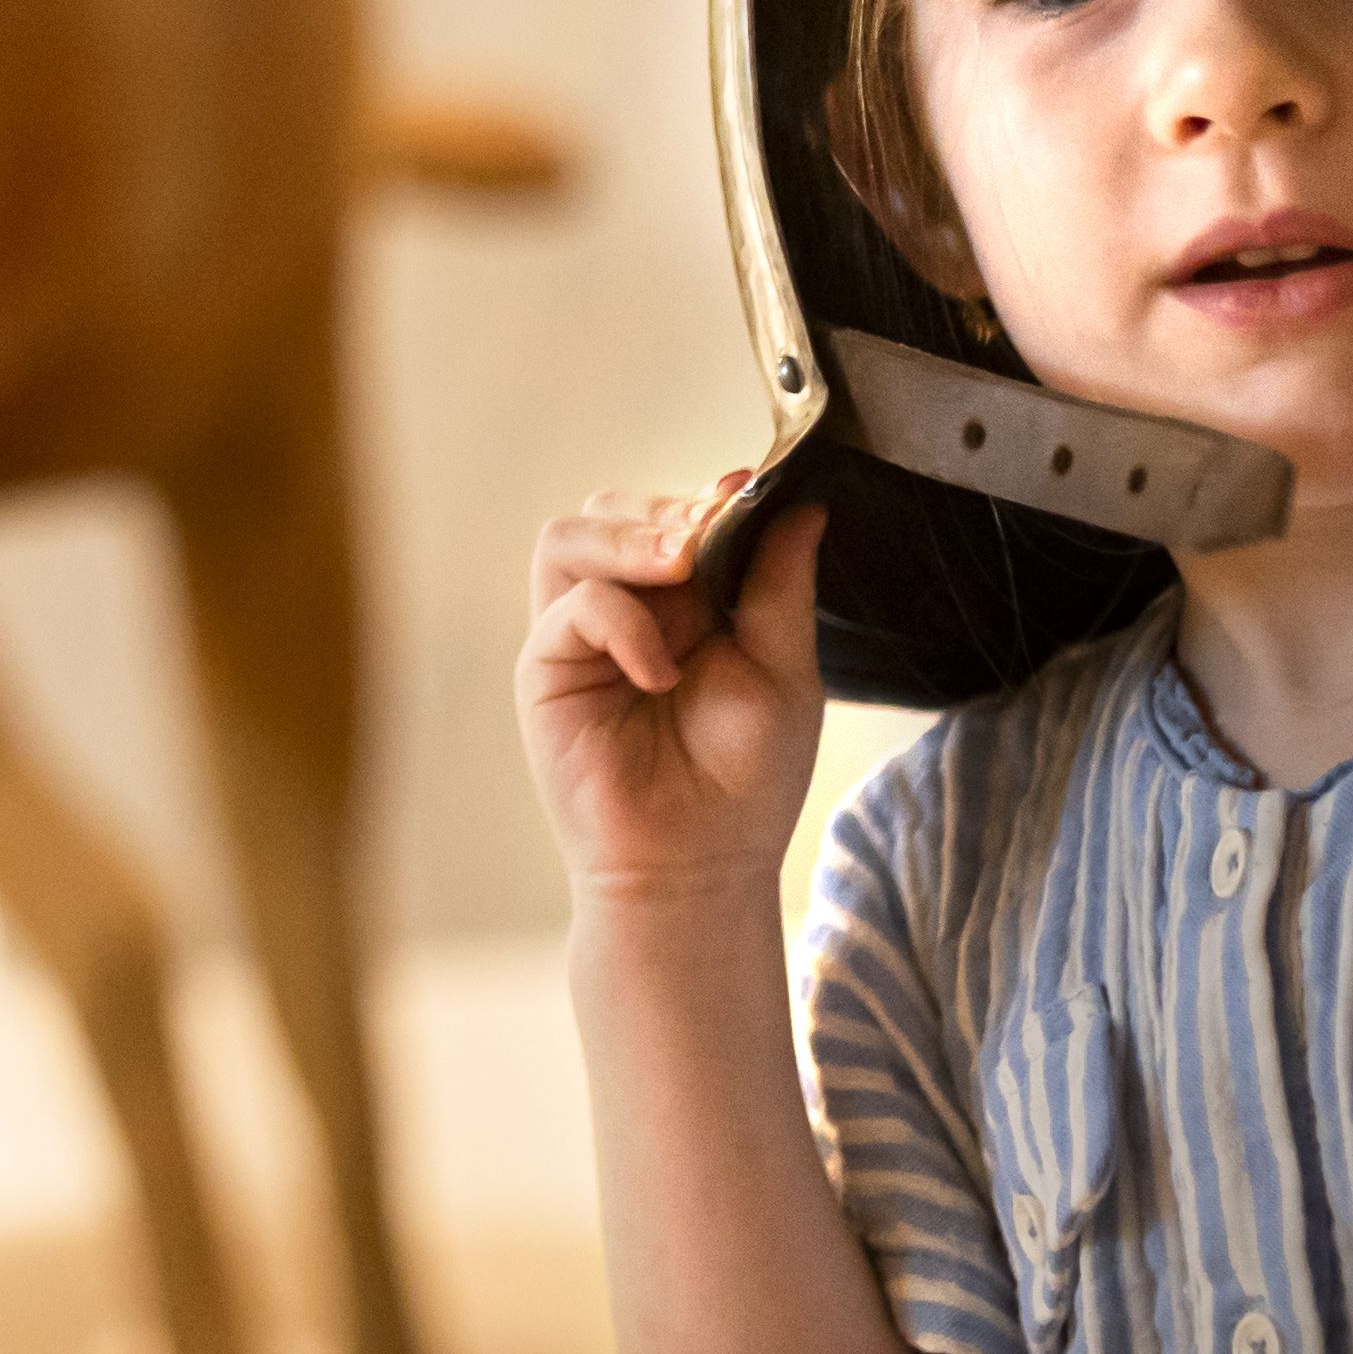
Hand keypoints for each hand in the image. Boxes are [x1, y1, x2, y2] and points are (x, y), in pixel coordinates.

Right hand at [521, 480, 830, 908]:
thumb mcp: (785, 668)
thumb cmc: (746, 781)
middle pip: (612, 508)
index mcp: (683, 603)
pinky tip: (659, 671)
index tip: (745, 488)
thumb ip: (782, 584)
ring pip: (570, 535)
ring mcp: (578, 636)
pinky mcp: (547, 669)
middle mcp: (624, 608)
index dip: (706, 497)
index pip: (675, 515)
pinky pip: (572, 605)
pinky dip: (621, 620)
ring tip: (679, 567)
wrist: (699, 865)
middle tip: (707, 536)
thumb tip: (805, 503)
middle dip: (664, 510)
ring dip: (628, 537)